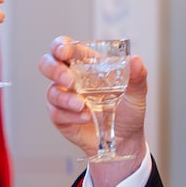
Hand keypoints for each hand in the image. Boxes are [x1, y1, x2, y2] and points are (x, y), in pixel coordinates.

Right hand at [39, 36, 148, 186]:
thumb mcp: (137, 93)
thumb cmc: (129, 112)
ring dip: (65, 98)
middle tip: (69, 80)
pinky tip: (86, 118)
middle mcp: (72, 78)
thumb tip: (136, 60)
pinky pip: (55, 112)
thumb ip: (137, 76)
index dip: (60, 45)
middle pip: (48, 64)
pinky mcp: (61, 116)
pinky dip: (70, 115)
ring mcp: (65, 97)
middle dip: (53, 69)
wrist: (125, 140)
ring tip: (83, 106)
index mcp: (87, 65)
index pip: (67, 48)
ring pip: (51, 91)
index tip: (63, 51)